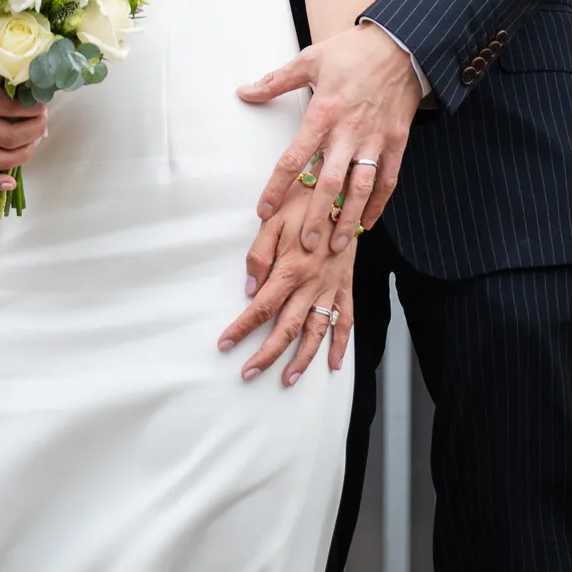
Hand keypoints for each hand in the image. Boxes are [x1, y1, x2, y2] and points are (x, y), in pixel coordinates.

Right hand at [0, 70, 48, 191]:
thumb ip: (15, 89)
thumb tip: (43, 110)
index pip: (11, 109)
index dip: (34, 109)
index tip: (43, 104)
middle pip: (7, 137)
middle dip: (33, 131)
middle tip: (42, 121)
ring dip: (21, 155)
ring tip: (33, 142)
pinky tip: (12, 182)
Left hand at [217, 191, 354, 385]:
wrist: (342, 191)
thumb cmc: (302, 202)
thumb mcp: (273, 219)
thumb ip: (259, 253)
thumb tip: (249, 287)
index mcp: (290, 268)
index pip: (261, 307)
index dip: (242, 328)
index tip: (225, 344)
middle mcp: (311, 284)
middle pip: (287, 328)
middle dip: (267, 354)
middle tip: (248, 373)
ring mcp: (331, 287)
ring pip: (316, 331)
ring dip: (302, 359)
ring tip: (287, 379)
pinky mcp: (346, 285)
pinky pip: (346, 320)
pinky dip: (340, 344)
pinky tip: (333, 364)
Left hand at [239, 24, 420, 248]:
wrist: (400, 45)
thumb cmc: (352, 52)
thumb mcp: (310, 60)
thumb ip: (276, 81)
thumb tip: (244, 92)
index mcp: (324, 113)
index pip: (295, 157)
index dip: (277, 186)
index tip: (264, 210)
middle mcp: (349, 131)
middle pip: (329, 181)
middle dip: (316, 215)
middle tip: (305, 244)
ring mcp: (375, 139)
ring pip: (360, 188)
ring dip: (348, 218)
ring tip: (337, 245)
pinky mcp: (396, 142)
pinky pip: (387, 180)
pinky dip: (378, 204)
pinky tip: (368, 222)